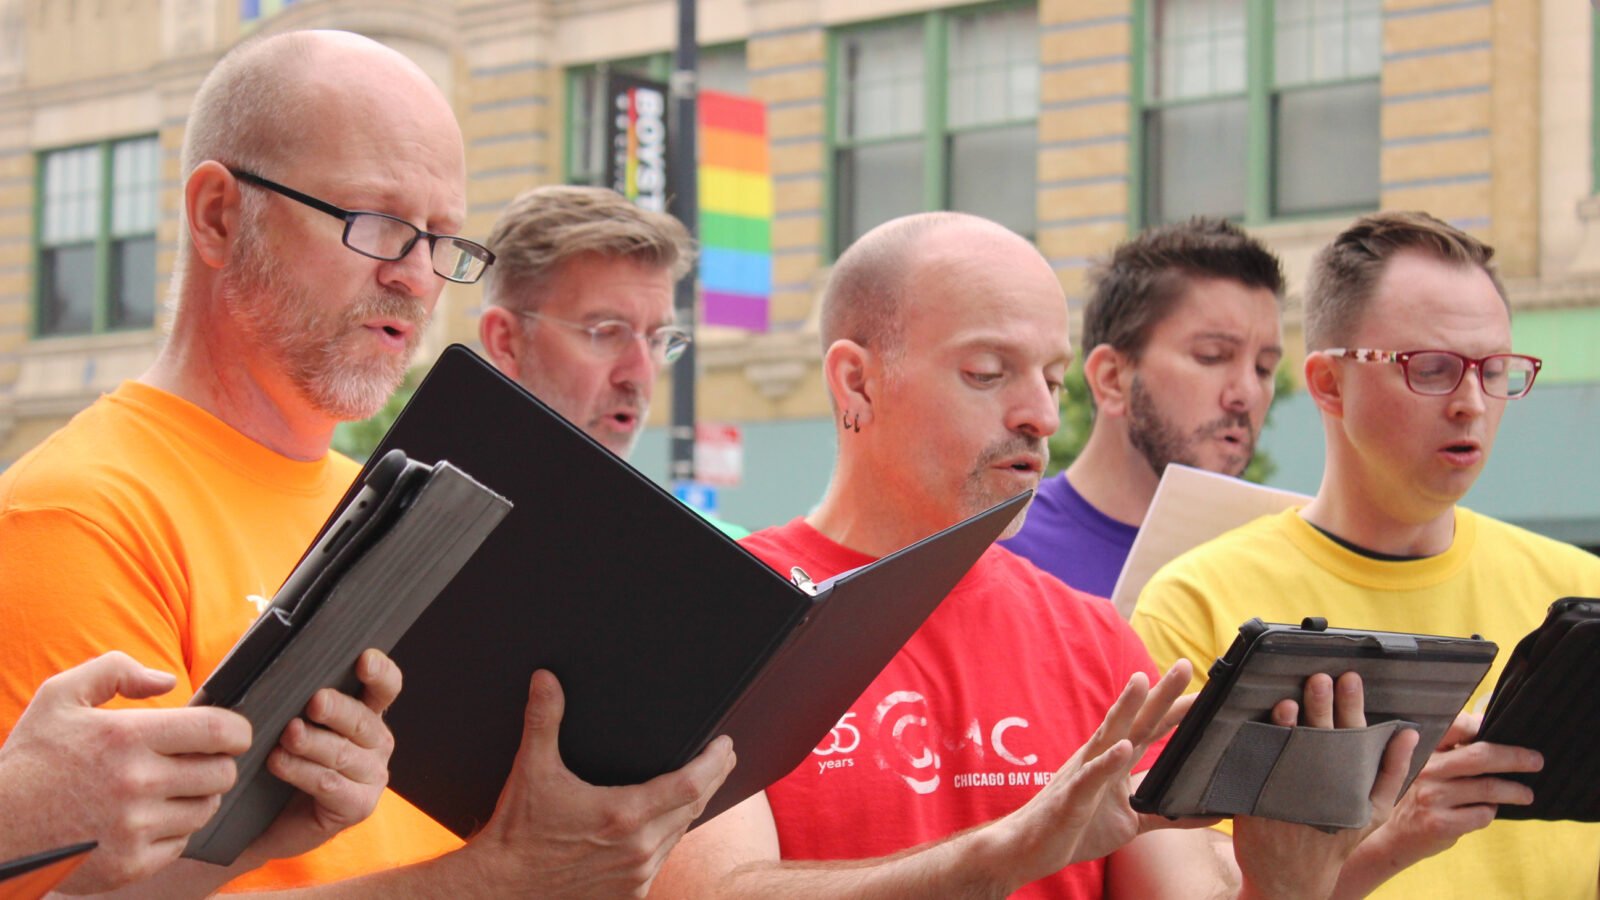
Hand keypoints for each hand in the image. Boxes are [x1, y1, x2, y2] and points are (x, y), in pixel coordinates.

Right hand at [0, 652, 250, 892]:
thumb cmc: (31, 761)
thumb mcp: (59, 698)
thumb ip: (115, 671)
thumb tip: (166, 680)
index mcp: (126, 737)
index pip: (218, 731)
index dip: (237, 731)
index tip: (233, 734)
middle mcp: (136, 783)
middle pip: (221, 773)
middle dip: (217, 763)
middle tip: (196, 762)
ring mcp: (135, 828)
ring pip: (206, 809)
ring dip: (197, 797)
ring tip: (169, 789)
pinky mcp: (131, 864)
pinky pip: (182, 843)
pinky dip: (174, 831)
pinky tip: (148, 819)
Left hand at [240, 648, 400, 864]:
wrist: (261, 823)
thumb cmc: (275, 763)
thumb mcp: (285, 723)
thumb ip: (292, 697)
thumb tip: (276, 664)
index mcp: (366, 715)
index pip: (385, 688)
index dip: (380, 672)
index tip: (364, 659)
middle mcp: (377, 743)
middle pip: (363, 720)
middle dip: (338, 709)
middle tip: (314, 702)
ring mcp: (372, 777)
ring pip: (344, 754)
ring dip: (313, 743)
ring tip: (286, 736)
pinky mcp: (359, 807)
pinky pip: (331, 785)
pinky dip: (303, 772)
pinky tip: (278, 763)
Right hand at [456, 669, 735, 897]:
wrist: (501, 890)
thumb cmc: (518, 834)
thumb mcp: (532, 770)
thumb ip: (543, 720)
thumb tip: (546, 679)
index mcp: (624, 815)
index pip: (691, 784)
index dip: (714, 762)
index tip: (725, 744)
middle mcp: (638, 849)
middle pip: (694, 807)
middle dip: (713, 778)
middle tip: (723, 755)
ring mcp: (637, 876)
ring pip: (679, 834)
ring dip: (692, 808)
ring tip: (701, 784)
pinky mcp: (629, 895)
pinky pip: (661, 861)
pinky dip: (668, 838)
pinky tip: (668, 825)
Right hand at [984, 660, 1209, 888]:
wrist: (1031, 848)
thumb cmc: (1077, 828)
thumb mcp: (1131, 822)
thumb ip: (1166, 814)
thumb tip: (1209, 814)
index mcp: (1115, 759)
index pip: (1152, 729)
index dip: (1177, 709)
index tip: (1207, 692)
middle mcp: (1100, 757)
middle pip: (1136, 720)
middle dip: (1159, 694)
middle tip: (1183, 665)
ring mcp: (1085, 773)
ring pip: (1109, 735)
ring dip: (1125, 708)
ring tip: (1142, 682)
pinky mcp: (1072, 797)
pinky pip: (1091, 776)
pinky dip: (1106, 762)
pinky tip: (1122, 748)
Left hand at [1233, 672, 1418, 899]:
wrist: (1291, 879)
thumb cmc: (1334, 838)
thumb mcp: (1372, 811)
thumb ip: (1391, 771)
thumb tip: (1409, 732)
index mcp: (1350, 786)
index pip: (1353, 737)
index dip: (1351, 706)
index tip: (1349, 679)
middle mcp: (1322, 790)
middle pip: (1322, 740)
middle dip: (1321, 707)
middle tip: (1319, 679)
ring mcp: (1289, 799)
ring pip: (1289, 754)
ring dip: (1289, 727)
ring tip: (1290, 702)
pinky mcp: (1258, 807)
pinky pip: (1258, 772)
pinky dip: (1260, 750)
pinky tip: (1262, 731)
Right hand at [1354, 712, 1539, 870]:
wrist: (1393, 836)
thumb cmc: (1417, 796)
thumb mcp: (1425, 766)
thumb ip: (1449, 747)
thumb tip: (1482, 720)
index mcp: (1423, 750)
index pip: (1456, 727)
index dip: (1482, 725)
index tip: (1506, 729)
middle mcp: (1426, 770)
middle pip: (1480, 756)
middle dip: (1515, 758)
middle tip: (1535, 761)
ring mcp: (1432, 796)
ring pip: (1488, 789)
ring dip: (1514, 791)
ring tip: (1525, 794)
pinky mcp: (1440, 822)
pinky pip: (1482, 814)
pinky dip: (1490, 812)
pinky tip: (1485, 811)